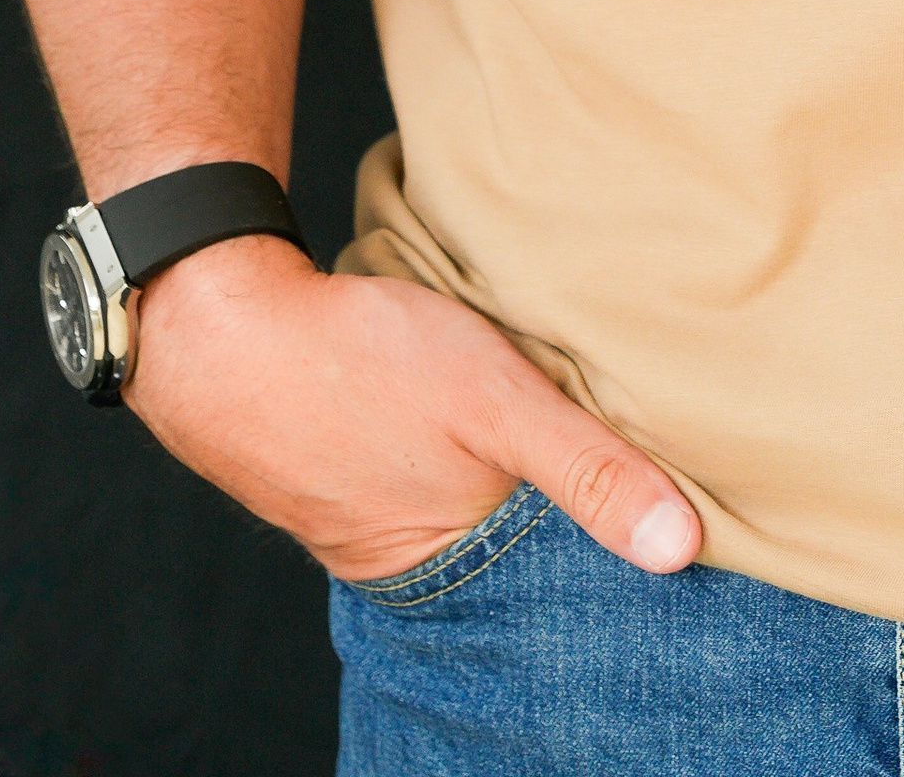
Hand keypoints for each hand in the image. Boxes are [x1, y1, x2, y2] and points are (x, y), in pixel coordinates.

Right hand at [126, 234, 704, 585]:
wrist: (221, 325)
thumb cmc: (360, 361)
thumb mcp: (495, 401)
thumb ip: (587, 467)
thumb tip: (681, 548)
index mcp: (447, 565)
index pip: (556, 577)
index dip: (611, 539)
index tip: (674, 509)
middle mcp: (410, 558)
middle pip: (517, 540)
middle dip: (567, 507)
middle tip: (625, 450)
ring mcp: (374, 513)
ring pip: (476, 500)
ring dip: (514, 466)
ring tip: (564, 421)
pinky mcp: (352, 466)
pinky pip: (431, 467)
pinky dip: (464, 442)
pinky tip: (482, 404)